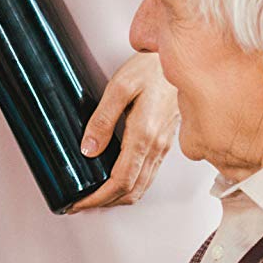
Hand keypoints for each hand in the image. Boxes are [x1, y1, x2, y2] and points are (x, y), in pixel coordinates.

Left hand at [65, 53, 178, 211]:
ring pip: (142, 186)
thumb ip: (103, 119)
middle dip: (104, 203)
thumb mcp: (120, 86)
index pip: (120, 181)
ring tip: (94, 197)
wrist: (183, 58)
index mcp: (144, 135)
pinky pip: (149, 175)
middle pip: (131, 191)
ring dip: (118, 198)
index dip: (98, 198)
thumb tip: (89, 149)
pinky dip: (131, 187)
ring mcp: (163, 146)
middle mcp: (156, 146)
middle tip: (81, 204)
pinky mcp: (165, 142)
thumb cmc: (152, 68)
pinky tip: (117, 181)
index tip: (79, 202)